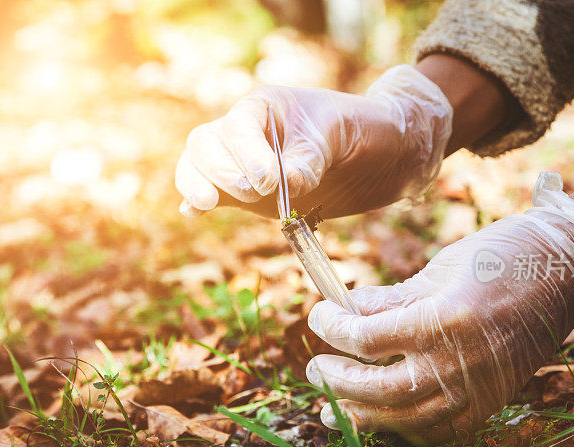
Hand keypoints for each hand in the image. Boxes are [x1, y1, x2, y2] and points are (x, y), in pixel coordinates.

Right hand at [175, 65, 451, 218]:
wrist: (380, 157)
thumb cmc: (364, 133)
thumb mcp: (345, 135)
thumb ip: (315, 155)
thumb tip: (288, 183)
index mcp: (267, 108)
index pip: (237, 126)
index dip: (247, 154)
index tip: (270, 181)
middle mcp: (246, 133)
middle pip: (205, 144)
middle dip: (223, 171)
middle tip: (255, 193)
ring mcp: (241, 163)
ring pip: (197, 165)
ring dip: (198, 184)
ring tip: (209, 203)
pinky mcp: (244, 192)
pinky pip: (208, 191)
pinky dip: (196, 200)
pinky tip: (193, 211)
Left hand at [305, 172, 573, 443]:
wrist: (566, 271)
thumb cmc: (502, 257)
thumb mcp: (439, 268)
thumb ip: (389, 298)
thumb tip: (343, 310)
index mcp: (444, 319)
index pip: (367, 338)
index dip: (332, 329)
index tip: (318, 316)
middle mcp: (460, 362)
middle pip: (379, 389)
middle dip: (337, 382)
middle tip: (314, 369)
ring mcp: (478, 388)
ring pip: (406, 420)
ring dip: (362, 416)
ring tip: (332, 408)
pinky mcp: (490, 402)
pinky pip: (440, 431)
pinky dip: (405, 430)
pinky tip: (382, 420)